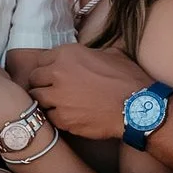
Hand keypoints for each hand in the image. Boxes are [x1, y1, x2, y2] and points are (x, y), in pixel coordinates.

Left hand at [23, 43, 150, 140]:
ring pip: (37, 99)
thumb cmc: (128, 79)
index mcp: (67, 54)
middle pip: (34, 79)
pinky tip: (68, 116)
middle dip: (42, 84)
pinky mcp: (63, 119)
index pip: (42, 60)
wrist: (137, 107)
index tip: (53, 75)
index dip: (48, 68)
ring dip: (46, 101)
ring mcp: (58, 97)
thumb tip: (86, 56)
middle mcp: (58, 73)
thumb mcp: (110, 54)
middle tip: (52, 90)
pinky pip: (49, 117)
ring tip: (58, 104)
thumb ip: (90, 53)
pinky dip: (56, 117)